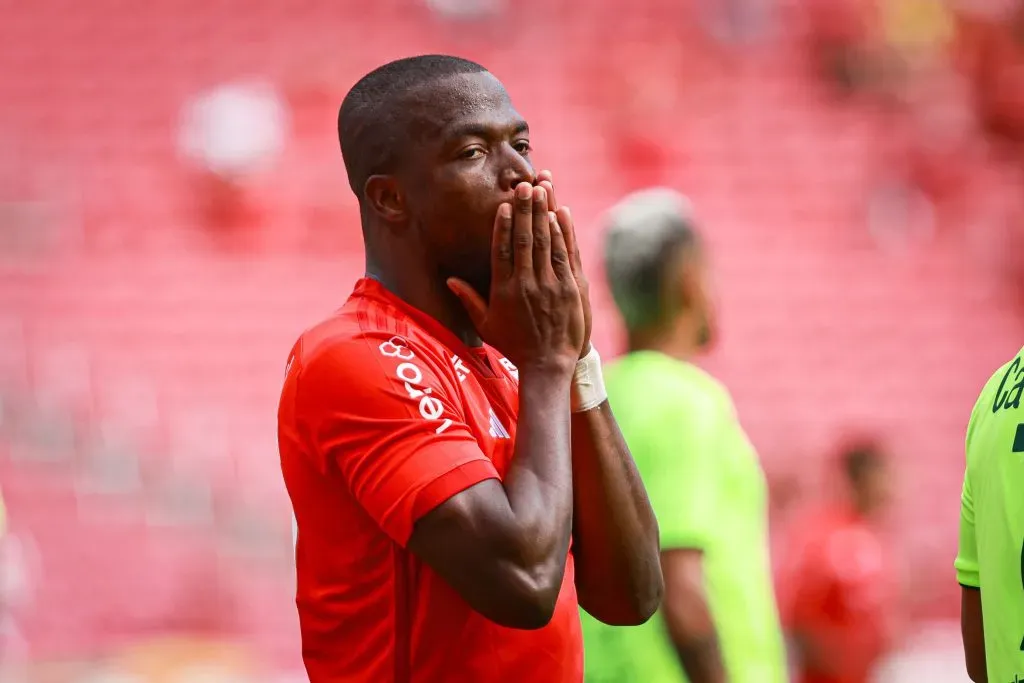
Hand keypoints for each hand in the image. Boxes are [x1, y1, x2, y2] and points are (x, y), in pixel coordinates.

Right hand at [448, 182, 585, 374]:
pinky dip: (564, 232)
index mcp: (505, 291)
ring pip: (546, 242)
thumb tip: (449, 279)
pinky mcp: (571, 288)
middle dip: (526, 210)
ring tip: (543, 189)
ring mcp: (551, 285)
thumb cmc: (515, 346)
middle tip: (525, 185)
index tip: (505, 205)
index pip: (502, 250)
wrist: (549, 365)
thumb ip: (469, 299)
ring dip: (544, 213)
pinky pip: (566, 254)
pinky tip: (561, 213)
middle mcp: (527, 284)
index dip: (504, 226)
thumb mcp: (486, 325)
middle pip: (525, 240)